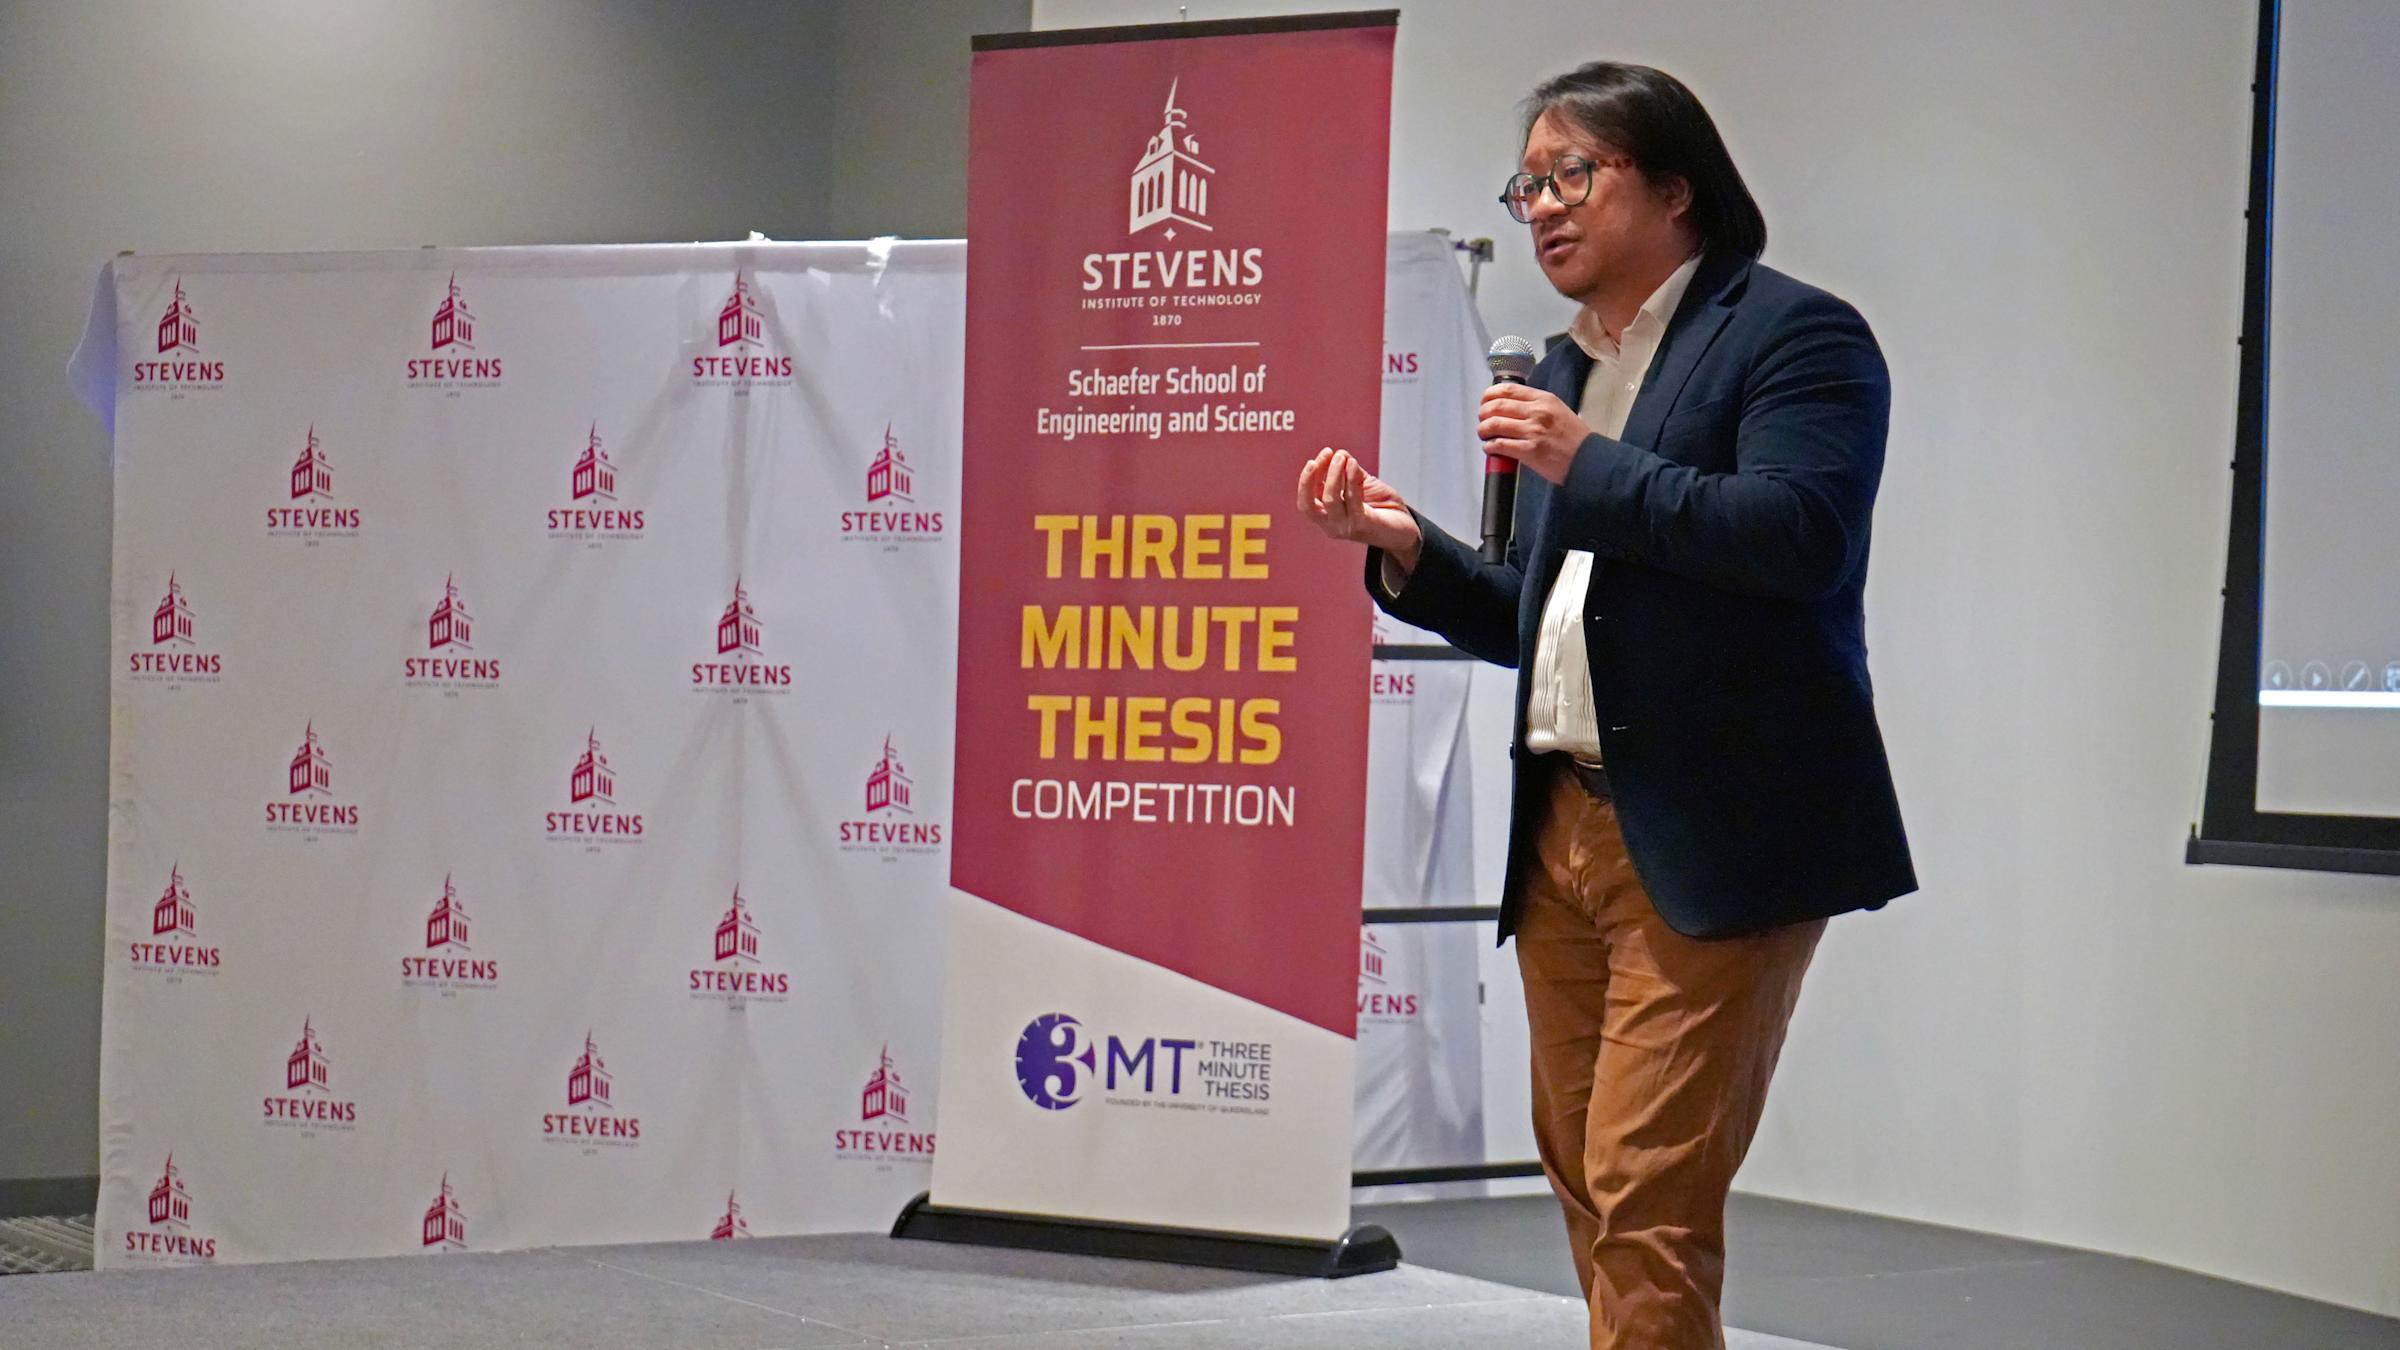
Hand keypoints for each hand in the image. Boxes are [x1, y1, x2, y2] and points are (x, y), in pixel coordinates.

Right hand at [1296, 447, 1419, 568]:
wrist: (1406, 527)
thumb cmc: (1383, 507)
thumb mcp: (1362, 484)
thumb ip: (1349, 472)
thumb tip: (1339, 454)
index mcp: (1327, 516)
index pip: (1306, 499)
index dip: (1308, 477)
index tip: (1324, 454)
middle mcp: (1332, 525)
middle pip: (1308, 505)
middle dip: (1310, 478)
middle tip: (1326, 454)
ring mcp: (1346, 528)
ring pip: (1330, 500)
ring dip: (1334, 474)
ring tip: (1342, 457)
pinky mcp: (1362, 526)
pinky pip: (1352, 499)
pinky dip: (1351, 479)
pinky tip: (1353, 464)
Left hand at [1477, 382, 1591, 484]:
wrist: (1588, 459)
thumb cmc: (1573, 438)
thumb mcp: (1557, 410)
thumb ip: (1534, 405)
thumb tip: (1509, 407)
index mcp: (1543, 399)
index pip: (1508, 390)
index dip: (1489, 395)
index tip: (1484, 402)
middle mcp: (1537, 412)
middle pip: (1496, 406)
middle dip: (1483, 413)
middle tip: (1482, 420)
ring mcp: (1533, 431)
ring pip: (1494, 424)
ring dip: (1483, 431)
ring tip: (1484, 435)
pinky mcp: (1530, 451)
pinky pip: (1500, 445)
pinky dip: (1490, 447)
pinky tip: (1491, 449)